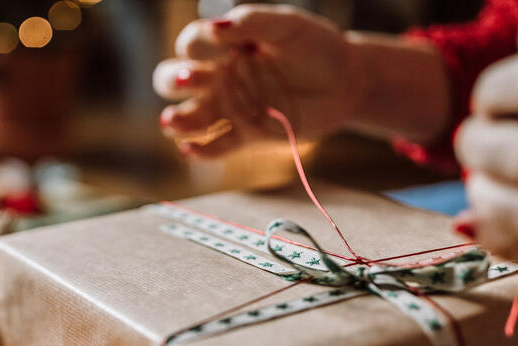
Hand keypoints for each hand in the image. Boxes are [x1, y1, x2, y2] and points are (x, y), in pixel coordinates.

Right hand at [153, 4, 365, 157]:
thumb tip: (216, 27)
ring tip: (172, 122)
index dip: (198, 44)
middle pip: (173, 80)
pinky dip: (200, 151)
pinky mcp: (245, 135)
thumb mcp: (287, 26)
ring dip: (176, 121)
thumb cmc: (315, 47)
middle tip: (191, 80)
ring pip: (189, 117)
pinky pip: (215, 146)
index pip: (192, 44)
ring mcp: (230, 107)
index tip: (226, 44)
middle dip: (174, 81)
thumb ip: (252, 22)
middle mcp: (219, 76)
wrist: (345, 83)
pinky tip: (190, 149)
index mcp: (224, 46)